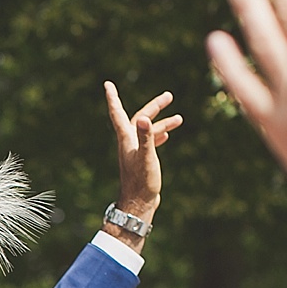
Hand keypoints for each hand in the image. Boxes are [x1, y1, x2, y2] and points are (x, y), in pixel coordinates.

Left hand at [102, 83, 181, 251]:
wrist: (139, 203)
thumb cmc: (142, 181)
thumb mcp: (147, 156)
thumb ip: (146, 137)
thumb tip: (144, 119)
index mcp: (126, 139)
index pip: (117, 112)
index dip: (113, 98)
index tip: (107, 84)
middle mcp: (129, 143)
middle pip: (140, 118)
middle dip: (154, 106)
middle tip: (169, 96)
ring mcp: (135, 152)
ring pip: (148, 131)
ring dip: (162, 123)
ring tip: (179, 118)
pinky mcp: (142, 161)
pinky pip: (150, 142)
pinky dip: (158, 135)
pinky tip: (167, 135)